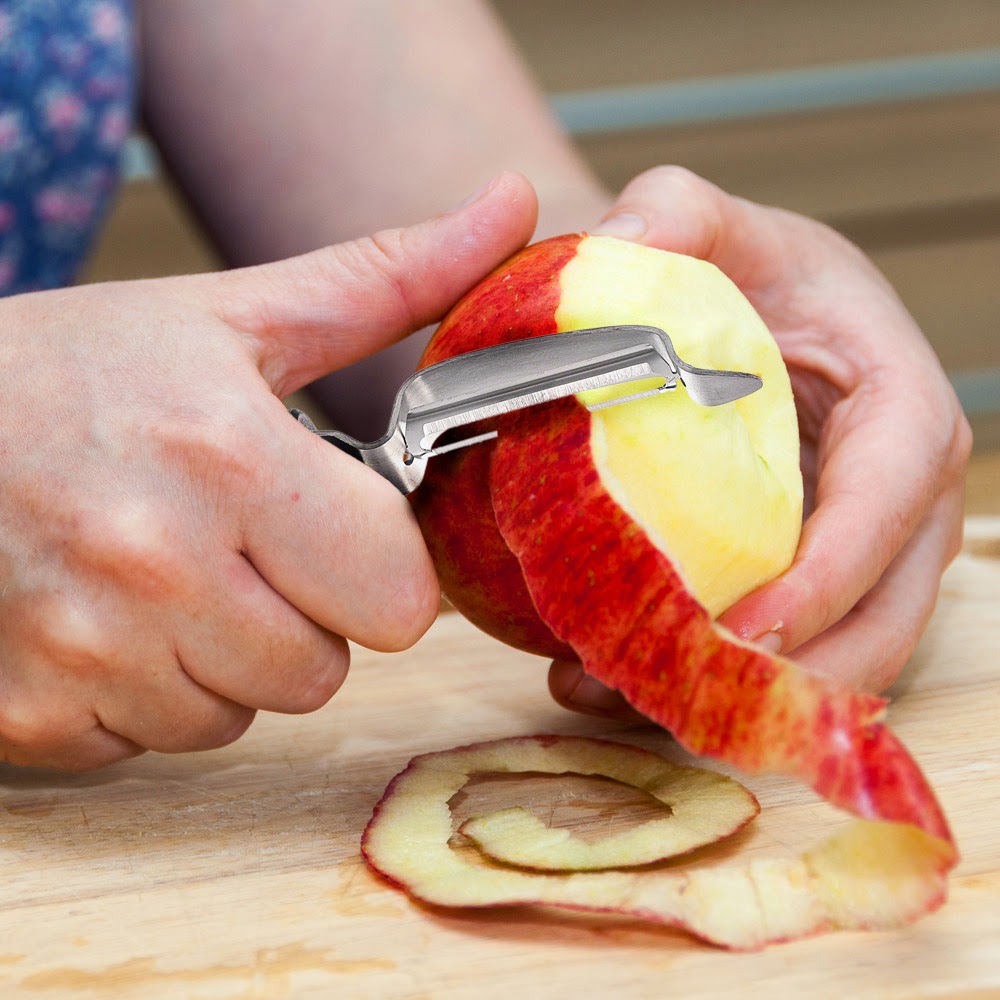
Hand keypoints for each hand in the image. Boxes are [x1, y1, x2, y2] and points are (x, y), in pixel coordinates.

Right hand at [0, 172, 536, 769]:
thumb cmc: (70, 369)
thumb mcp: (233, 316)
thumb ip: (390, 280)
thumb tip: (517, 205)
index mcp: (230, 460)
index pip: (401, 600)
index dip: (379, 565)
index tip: (334, 524)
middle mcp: (155, 566)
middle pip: (325, 670)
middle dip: (305, 615)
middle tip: (240, 544)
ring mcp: (83, 653)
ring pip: (242, 715)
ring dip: (224, 658)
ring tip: (164, 573)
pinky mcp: (31, 717)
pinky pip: (152, 743)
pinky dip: (145, 691)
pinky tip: (106, 616)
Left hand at [551, 166, 970, 714]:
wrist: (728, 311)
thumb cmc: (738, 268)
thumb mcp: (709, 221)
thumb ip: (672, 212)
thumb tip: (621, 248)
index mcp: (897, 401)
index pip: (890, 497)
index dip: (835, 571)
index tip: (753, 625)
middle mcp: (897, 491)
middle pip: (885, 610)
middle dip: (797, 671)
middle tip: (679, 694)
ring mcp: (859, 545)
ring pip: (837, 652)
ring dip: (744, 696)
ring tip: (617, 695)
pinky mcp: (810, 576)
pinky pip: (783, 648)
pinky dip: (713, 680)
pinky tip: (615, 681)